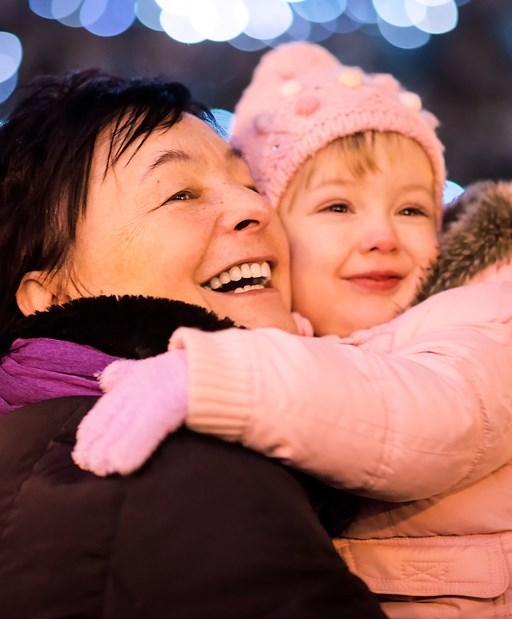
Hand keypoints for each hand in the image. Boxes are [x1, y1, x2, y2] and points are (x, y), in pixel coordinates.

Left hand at [72, 350, 187, 475]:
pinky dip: (134, 446)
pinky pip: (150, 427)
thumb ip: (129, 373)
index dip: (93, 427)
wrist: (221, 369)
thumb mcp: (154, 369)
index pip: (108, 405)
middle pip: (114, 416)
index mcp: (138, 378)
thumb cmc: (188, 373)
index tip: (80, 447)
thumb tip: (104, 379)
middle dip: (98, 441)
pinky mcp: (173, 402)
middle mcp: (143, 383)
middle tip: (86, 464)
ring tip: (99, 468)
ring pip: (127, 423)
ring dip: (110, 447)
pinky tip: (121, 466)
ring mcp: (157, 391)